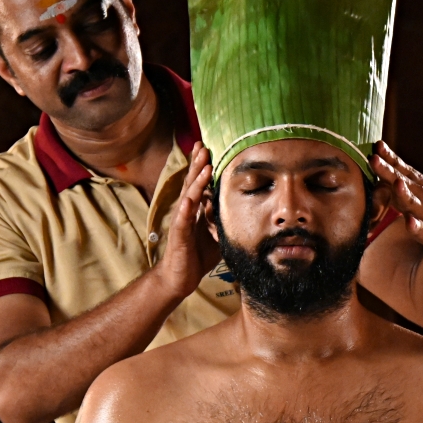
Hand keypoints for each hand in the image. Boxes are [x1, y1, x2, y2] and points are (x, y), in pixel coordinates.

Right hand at [152, 143, 218, 300]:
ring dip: (195, 181)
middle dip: (197, 164)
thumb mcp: (217, 234)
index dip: (201, 166)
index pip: (198, 183)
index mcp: (196, 210)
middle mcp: (186, 212)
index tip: (207, 148)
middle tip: (202, 145)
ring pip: (188, 197)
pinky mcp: (179, 236)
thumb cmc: (197, 255)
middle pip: (191, 183)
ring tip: (202, 165)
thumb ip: (225, 220)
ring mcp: (181, 222)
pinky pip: (182, 221)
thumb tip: (244, 210)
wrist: (180, 277)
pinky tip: (189, 199)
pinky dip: (185, 209)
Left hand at [370, 142, 422, 250]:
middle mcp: (418, 193)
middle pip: (400, 180)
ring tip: (397, 184)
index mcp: (414, 182)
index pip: (400, 167)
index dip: (388, 156)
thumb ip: (395, 178)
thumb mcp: (415, 188)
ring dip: (403, 193)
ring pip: (410, 201)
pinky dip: (414, 225)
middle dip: (387, 170)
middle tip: (373, 159)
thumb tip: (376, 166)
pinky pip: (418, 227)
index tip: (377, 144)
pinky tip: (409, 223)